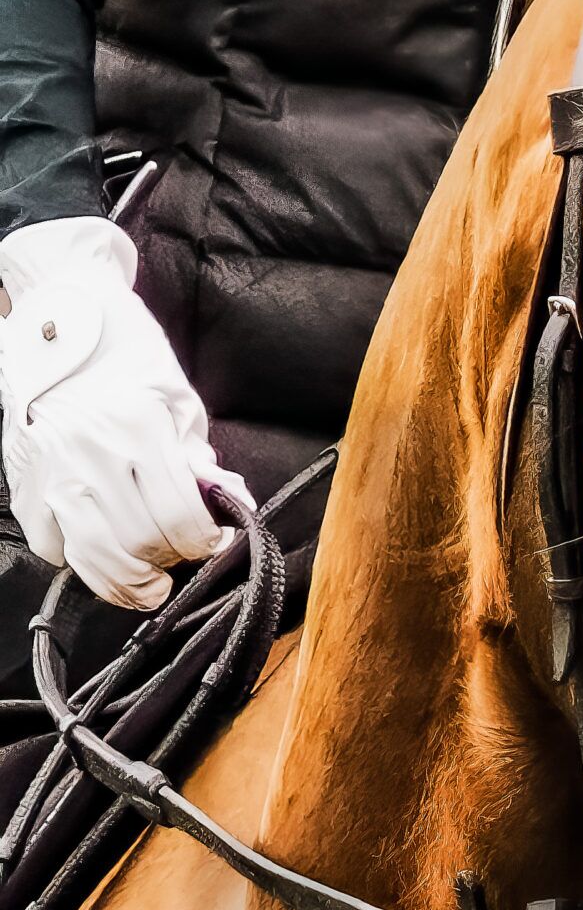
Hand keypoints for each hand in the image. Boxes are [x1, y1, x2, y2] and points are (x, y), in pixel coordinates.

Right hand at [0, 216, 251, 610]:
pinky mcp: (25, 482)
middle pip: (140, 544)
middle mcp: (91, 453)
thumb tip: (231, 503)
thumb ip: (199, 457)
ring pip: (94, 558)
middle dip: (170, 564)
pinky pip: (51, 544)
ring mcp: (52, 470)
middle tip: (180, 559)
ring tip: (148, 583)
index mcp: (138, 428)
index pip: (180, 518)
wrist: (59, 325)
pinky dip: (78, 559)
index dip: (205, 544)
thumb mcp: (177, 398)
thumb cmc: (125, 357)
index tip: (213, 543)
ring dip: (128, 584)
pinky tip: (99, 548)